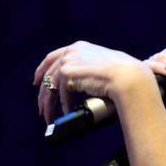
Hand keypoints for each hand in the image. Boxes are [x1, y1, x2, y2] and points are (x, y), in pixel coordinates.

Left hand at [33, 40, 151, 122]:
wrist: (128, 76)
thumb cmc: (125, 74)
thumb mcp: (103, 65)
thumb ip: (89, 68)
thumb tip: (82, 82)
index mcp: (80, 47)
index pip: (53, 57)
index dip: (42, 70)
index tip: (37, 81)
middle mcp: (71, 51)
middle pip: (48, 74)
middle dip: (44, 94)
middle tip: (42, 108)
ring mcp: (68, 60)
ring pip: (51, 86)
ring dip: (49, 104)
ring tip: (50, 117)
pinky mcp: (67, 73)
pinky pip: (61, 94)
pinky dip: (63, 105)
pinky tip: (67, 113)